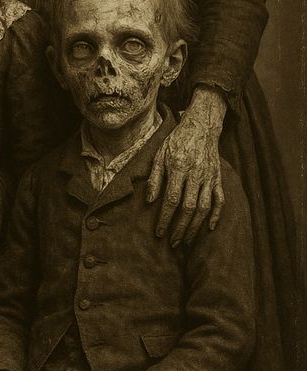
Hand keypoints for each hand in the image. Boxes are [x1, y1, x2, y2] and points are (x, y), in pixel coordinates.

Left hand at [146, 86, 226, 245]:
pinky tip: (209, 229)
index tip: (159, 232)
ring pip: (204, 208)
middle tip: (172, 243)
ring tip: (186, 241)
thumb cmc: (176, 141)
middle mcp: (196, 174)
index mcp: (178, 167)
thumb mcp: (159, 154)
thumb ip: (154, 178)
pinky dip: (216, 216)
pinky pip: (220, 200)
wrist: (201, 127)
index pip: (171, 199)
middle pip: (189, 208)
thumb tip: (150, 201)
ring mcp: (209, 178)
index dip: (165, 218)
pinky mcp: (218, 179)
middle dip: (179, 228)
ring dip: (195, 227)